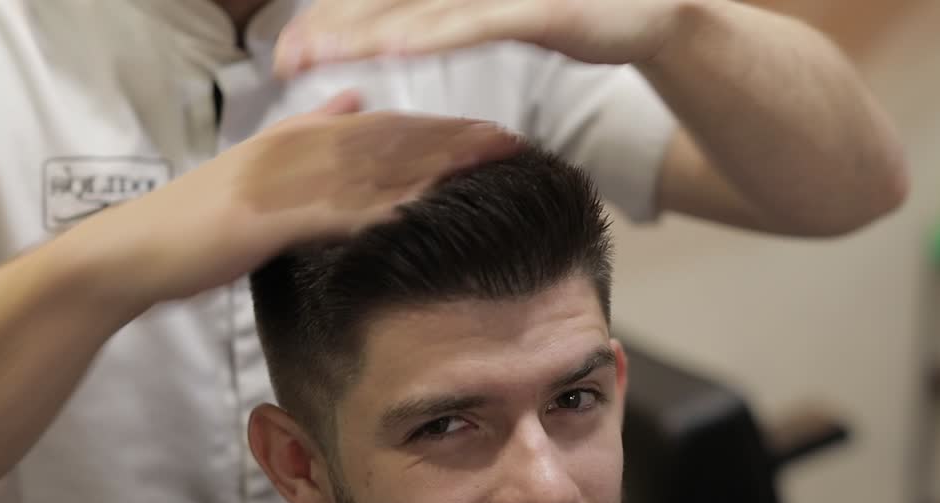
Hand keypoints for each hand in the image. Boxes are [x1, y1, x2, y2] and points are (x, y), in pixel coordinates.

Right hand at [97, 92, 522, 303]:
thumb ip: (310, 130)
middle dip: (453, 140)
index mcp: (300, 138)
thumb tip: (356, 99)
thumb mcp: (260, 161)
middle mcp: (299, 150)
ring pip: (376, 168)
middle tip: (510, 141)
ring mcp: (287, 181)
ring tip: (487, 166)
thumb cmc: (201, 218)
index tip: (490, 133)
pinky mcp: (273, 216)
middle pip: (392, 140)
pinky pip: (341, 211)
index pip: (384, 127)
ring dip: (435, 166)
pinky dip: (386, 208)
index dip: (440, 130)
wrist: (138, 249)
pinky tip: (428, 209)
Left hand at [272, 0, 687, 77]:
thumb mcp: (508, 16)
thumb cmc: (580, 14)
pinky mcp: (537, 10)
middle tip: (287, 60)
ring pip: (421, 12)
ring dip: (365, 34)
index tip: (294, 49)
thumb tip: (414, 36)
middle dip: (334, 30)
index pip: (388, 2)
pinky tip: (394, 49)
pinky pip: (475, 25)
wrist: (653, 10)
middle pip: (392, 3)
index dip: (337, 20)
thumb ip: (463, 19)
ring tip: (319, 55)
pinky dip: (432, 37)